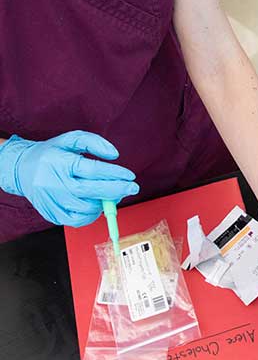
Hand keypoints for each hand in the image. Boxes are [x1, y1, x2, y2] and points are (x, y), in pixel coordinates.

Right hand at [0, 131, 138, 226]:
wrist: (21, 168)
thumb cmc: (51, 153)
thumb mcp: (70, 139)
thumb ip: (94, 142)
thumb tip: (114, 155)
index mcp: (60, 162)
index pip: (92, 170)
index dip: (115, 174)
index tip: (130, 175)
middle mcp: (54, 183)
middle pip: (92, 191)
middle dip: (117, 191)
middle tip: (133, 188)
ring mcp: (52, 201)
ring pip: (87, 208)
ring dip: (105, 203)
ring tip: (111, 194)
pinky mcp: (52, 214)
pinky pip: (78, 220)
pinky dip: (92, 214)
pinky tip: (96, 204)